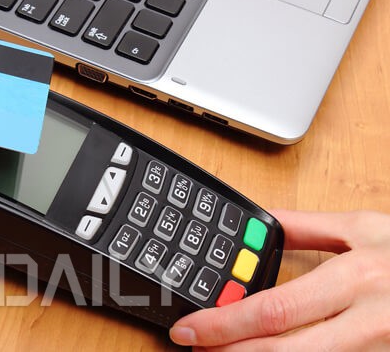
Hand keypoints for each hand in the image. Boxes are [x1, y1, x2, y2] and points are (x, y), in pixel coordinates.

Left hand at [170, 210, 389, 350]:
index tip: (190, 329)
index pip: (275, 310)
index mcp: (356, 278)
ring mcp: (377, 350)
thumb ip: (304, 225)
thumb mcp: (362, 227)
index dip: (225, 324)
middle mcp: (368, 322)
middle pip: (283, 351)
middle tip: (193, 351)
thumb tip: (257, 221)